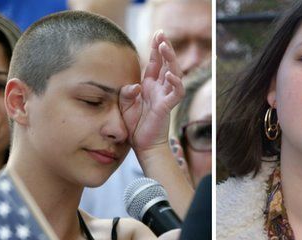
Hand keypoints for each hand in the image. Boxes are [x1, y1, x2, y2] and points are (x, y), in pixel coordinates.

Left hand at [119, 31, 183, 154]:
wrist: (143, 145)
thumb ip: (127, 93)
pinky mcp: (168, 106)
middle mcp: (160, 88)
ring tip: (164, 46)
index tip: (157, 33)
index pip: (156, 63)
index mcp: (150, 86)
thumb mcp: (125, 106)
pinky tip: (169, 74)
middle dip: (164, 48)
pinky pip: (176, 92)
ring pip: (174, 73)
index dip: (156, 49)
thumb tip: (134, 85)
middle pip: (166, 63)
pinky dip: (175, 82)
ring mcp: (165, 96)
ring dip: (171, 59)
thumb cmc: (135, 126)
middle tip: (161, 33)